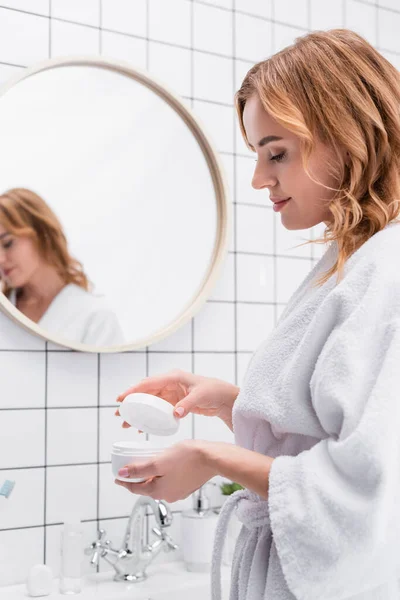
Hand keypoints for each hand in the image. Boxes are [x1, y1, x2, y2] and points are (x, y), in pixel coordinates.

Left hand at [114, 439, 216, 502]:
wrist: (212, 458)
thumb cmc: (187, 458)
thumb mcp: (158, 461)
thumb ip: (140, 469)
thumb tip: (123, 474)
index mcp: (159, 492)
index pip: (135, 489)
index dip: (125, 481)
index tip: (117, 476)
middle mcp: (169, 496)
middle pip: (147, 488)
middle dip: (138, 479)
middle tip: (131, 467)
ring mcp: (179, 492)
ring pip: (159, 484)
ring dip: (152, 476)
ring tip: (148, 463)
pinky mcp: (187, 485)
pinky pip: (170, 481)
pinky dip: (163, 475)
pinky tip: (165, 464)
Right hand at [115, 369, 239, 430]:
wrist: (224, 398)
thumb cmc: (214, 391)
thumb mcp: (200, 396)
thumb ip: (187, 405)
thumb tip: (175, 414)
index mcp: (173, 377)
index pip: (148, 383)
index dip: (133, 390)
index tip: (121, 399)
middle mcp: (169, 383)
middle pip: (145, 393)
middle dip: (131, 403)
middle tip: (118, 414)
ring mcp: (171, 393)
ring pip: (149, 402)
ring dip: (138, 412)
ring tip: (126, 424)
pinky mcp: (175, 402)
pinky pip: (157, 409)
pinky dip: (148, 417)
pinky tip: (141, 427)